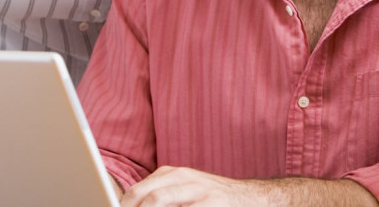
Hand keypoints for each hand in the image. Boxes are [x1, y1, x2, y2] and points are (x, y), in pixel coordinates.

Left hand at [120, 166, 261, 206]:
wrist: (253, 198)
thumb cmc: (213, 198)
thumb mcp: (186, 189)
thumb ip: (162, 194)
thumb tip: (131, 204)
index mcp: (175, 174)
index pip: (140, 189)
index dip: (125, 205)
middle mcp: (186, 179)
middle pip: (148, 195)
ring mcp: (200, 193)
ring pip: (161, 200)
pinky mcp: (211, 205)